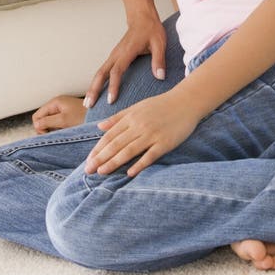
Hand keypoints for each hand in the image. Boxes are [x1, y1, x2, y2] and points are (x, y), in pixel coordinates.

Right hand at [32, 95, 85, 132]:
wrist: (99, 117)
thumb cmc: (84, 117)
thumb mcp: (64, 120)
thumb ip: (47, 122)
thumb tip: (36, 124)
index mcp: (55, 102)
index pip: (37, 116)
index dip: (39, 127)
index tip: (50, 132)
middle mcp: (57, 104)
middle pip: (42, 119)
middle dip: (46, 128)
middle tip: (57, 133)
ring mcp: (63, 109)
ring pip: (49, 122)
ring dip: (53, 129)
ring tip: (64, 131)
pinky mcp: (68, 115)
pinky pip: (57, 123)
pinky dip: (59, 128)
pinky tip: (66, 131)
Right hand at [83, 13, 167, 109]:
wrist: (141, 17)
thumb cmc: (151, 29)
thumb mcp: (159, 42)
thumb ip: (159, 60)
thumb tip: (160, 77)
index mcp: (127, 51)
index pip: (117, 71)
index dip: (113, 86)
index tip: (110, 100)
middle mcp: (117, 54)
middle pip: (101, 73)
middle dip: (94, 89)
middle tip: (88, 105)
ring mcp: (114, 55)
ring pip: (99, 72)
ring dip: (92, 87)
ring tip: (87, 104)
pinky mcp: (114, 56)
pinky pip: (103, 71)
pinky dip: (96, 82)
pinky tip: (95, 92)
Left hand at [84, 91, 199, 176]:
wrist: (186, 101)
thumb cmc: (161, 105)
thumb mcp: (138, 107)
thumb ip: (118, 117)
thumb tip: (99, 126)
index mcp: (132, 117)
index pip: (110, 135)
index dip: (98, 148)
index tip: (88, 160)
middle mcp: (140, 125)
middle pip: (116, 144)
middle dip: (100, 158)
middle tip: (88, 170)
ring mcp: (152, 134)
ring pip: (129, 150)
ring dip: (113, 162)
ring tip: (101, 172)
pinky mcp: (165, 142)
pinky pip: (150, 155)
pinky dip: (139, 164)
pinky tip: (129, 173)